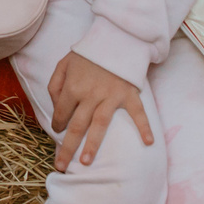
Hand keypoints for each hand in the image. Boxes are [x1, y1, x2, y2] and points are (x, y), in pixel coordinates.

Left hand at [46, 51, 154, 170]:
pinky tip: (148, 142)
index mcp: (73, 87)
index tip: (57, 131)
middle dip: (67, 147)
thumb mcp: (63, 64)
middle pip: (76, 126)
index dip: (57, 124)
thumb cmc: (87, 53)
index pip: (61, 112)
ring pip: (100, 124)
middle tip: (61, 165)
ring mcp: (111, 96)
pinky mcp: (129, 94)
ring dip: (93, 144)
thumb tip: (56, 106)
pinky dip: (144, 127)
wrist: (114, 38)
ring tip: (86, 163)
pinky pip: (137, 113)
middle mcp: (90, 95)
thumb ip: (55, 85)